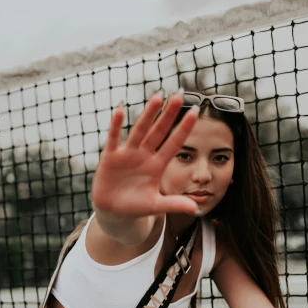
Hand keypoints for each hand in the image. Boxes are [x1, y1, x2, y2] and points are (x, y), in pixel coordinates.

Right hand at [92, 91, 201, 216]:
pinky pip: (114, 138)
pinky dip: (116, 126)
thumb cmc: (136, 207)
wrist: (114, 211)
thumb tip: (196, 209)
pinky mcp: (111, 157)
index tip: (195, 112)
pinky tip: (120, 110)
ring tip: (157, 97)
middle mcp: (144, 155)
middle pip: (159, 132)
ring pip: (140, 131)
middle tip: (179, 95)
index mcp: (157, 165)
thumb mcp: (155, 206)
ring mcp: (128, 154)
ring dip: (148, 115)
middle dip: (168, 115)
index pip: (174, 143)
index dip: (183, 129)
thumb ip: (174, 204)